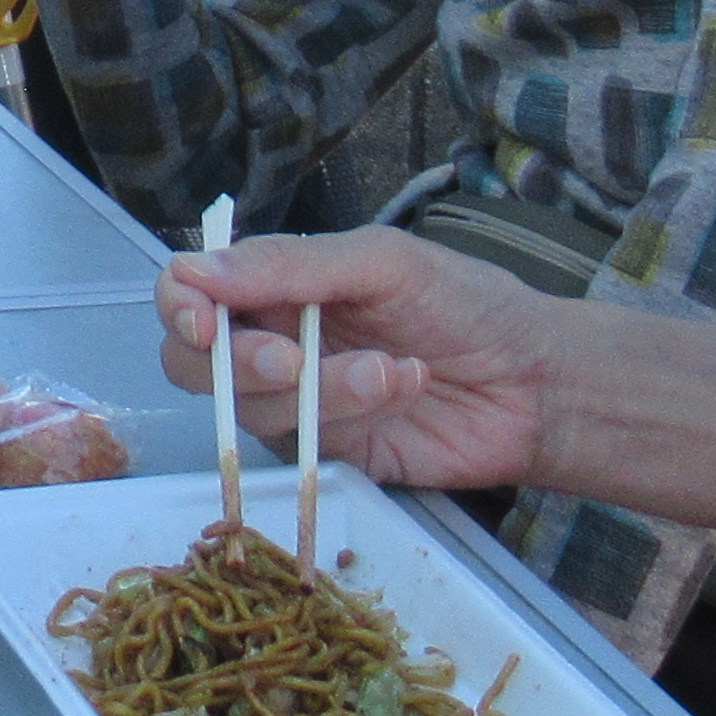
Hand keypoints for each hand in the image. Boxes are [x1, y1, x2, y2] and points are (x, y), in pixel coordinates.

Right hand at [157, 225, 560, 493]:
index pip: (188, 291)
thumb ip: (289, 266)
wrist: (536, 382)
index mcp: (275, 283)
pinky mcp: (326, 453)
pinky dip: (349, 414)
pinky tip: (402, 389)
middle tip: (294, 363)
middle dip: (235, 365)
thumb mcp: (381, 262)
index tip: (203, 322)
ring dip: (322, 389)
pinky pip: (300, 445)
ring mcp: (296, 404)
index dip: (180, 307)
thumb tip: (196, 274)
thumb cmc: (465, 304)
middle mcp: (272, 341)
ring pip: (250, 408)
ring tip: (393, 369)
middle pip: (191, 364)